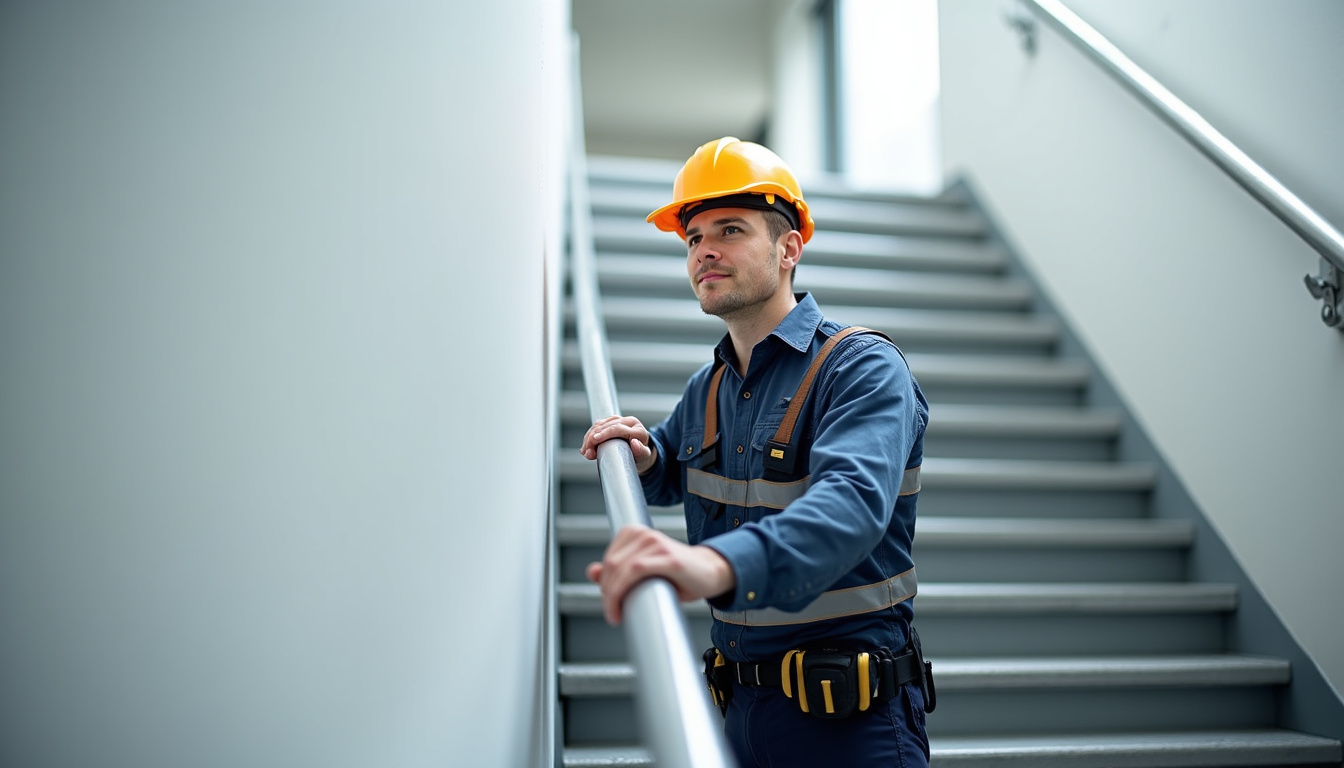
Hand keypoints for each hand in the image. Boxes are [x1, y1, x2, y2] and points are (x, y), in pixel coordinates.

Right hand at [579, 415, 656, 473]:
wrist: (641, 455)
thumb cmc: (642, 457)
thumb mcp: (644, 457)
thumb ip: (641, 451)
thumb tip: (634, 443)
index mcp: (637, 429)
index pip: (618, 428)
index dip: (604, 433)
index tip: (594, 440)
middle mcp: (629, 422)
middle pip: (606, 425)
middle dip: (593, 437)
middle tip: (586, 452)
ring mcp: (620, 420)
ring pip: (600, 424)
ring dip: (589, 437)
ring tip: (585, 451)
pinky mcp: (612, 422)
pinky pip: (598, 425)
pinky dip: (590, 435)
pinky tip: (586, 446)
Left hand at [585, 526, 735, 624]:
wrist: (711, 573)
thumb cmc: (678, 575)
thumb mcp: (644, 571)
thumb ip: (619, 570)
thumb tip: (591, 571)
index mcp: (636, 533)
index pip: (608, 560)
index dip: (604, 582)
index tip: (609, 601)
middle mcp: (645, 534)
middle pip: (611, 565)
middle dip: (607, 592)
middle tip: (613, 612)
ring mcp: (657, 544)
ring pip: (620, 570)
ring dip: (612, 597)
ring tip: (616, 614)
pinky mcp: (668, 558)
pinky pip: (635, 572)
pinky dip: (621, 593)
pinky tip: (621, 611)